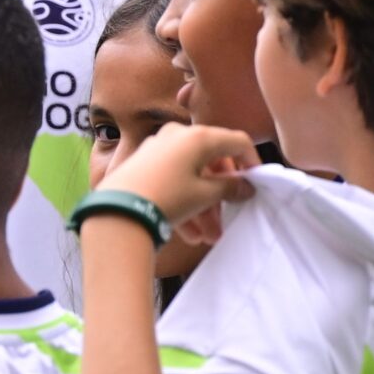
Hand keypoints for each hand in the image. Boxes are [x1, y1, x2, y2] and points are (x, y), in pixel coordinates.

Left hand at [103, 121, 259, 239]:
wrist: (116, 211)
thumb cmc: (167, 197)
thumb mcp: (205, 195)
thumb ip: (231, 188)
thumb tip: (246, 186)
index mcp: (197, 136)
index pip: (236, 142)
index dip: (252, 163)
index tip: (257, 184)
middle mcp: (176, 136)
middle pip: (211, 163)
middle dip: (220, 196)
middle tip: (227, 220)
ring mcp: (156, 149)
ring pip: (190, 177)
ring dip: (202, 208)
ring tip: (207, 237)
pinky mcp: (142, 166)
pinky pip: (171, 182)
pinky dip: (182, 204)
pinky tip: (188, 234)